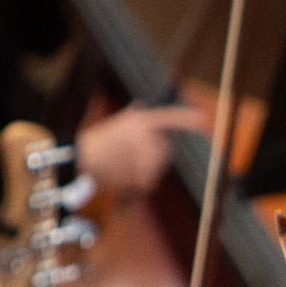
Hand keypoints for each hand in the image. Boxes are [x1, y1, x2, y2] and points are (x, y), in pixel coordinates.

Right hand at [74, 104, 210, 195]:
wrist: (83, 159)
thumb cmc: (98, 142)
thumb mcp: (115, 125)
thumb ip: (132, 117)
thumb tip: (141, 105)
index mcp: (140, 122)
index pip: (169, 118)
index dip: (186, 120)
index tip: (202, 120)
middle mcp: (146, 136)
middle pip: (166, 150)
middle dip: (157, 155)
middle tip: (136, 156)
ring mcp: (145, 155)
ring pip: (160, 166)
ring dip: (150, 169)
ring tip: (128, 165)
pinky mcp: (142, 172)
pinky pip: (151, 180)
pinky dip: (143, 181)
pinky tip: (127, 175)